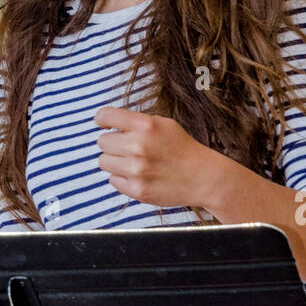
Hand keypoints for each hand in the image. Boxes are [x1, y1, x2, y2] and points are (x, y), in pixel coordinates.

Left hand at [94, 106, 224, 209]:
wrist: (203, 177)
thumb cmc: (182, 148)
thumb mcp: (163, 124)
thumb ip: (136, 122)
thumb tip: (107, 122)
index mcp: (145, 125)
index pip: (105, 115)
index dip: (102, 119)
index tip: (105, 124)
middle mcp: (138, 146)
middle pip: (102, 141)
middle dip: (113, 143)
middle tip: (128, 147)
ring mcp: (137, 170)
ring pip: (103, 161)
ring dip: (115, 161)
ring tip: (133, 162)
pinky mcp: (136, 190)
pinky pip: (112, 180)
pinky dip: (122, 178)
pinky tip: (138, 175)